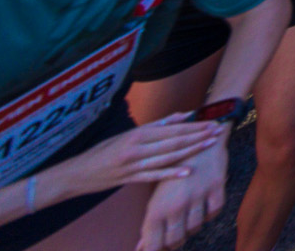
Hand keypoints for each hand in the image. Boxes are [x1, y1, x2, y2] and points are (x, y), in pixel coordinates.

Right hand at [46, 116, 222, 203]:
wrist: (76, 173)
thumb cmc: (104, 151)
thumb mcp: (128, 134)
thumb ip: (156, 125)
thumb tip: (183, 115)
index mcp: (137, 133)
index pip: (172, 127)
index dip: (194, 125)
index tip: (212, 122)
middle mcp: (136, 147)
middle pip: (173, 140)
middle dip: (198, 136)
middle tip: (218, 131)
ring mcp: (133, 164)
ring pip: (167, 156)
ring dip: (191, 151)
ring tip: (209, 145)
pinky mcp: (128, 179)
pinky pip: (153, 176)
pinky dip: (170, 174)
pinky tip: (187, 172)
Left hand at [134, 131, 226, 250]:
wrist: (195, 137)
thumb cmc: (170, 168)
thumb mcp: (156, 194)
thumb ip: (151, 223)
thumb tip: (142, 248)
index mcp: (157, 206)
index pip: (153, 241)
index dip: (154, 250)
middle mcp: (176, 204)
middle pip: (175, 239)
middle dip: (174, 243)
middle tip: (175, 240)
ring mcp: (197, 196)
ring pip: (196, 227)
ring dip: (192, 227)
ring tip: (189, 223)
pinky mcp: (216, 187)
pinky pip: (214, 211)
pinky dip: (210, 213)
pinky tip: (205, 208)